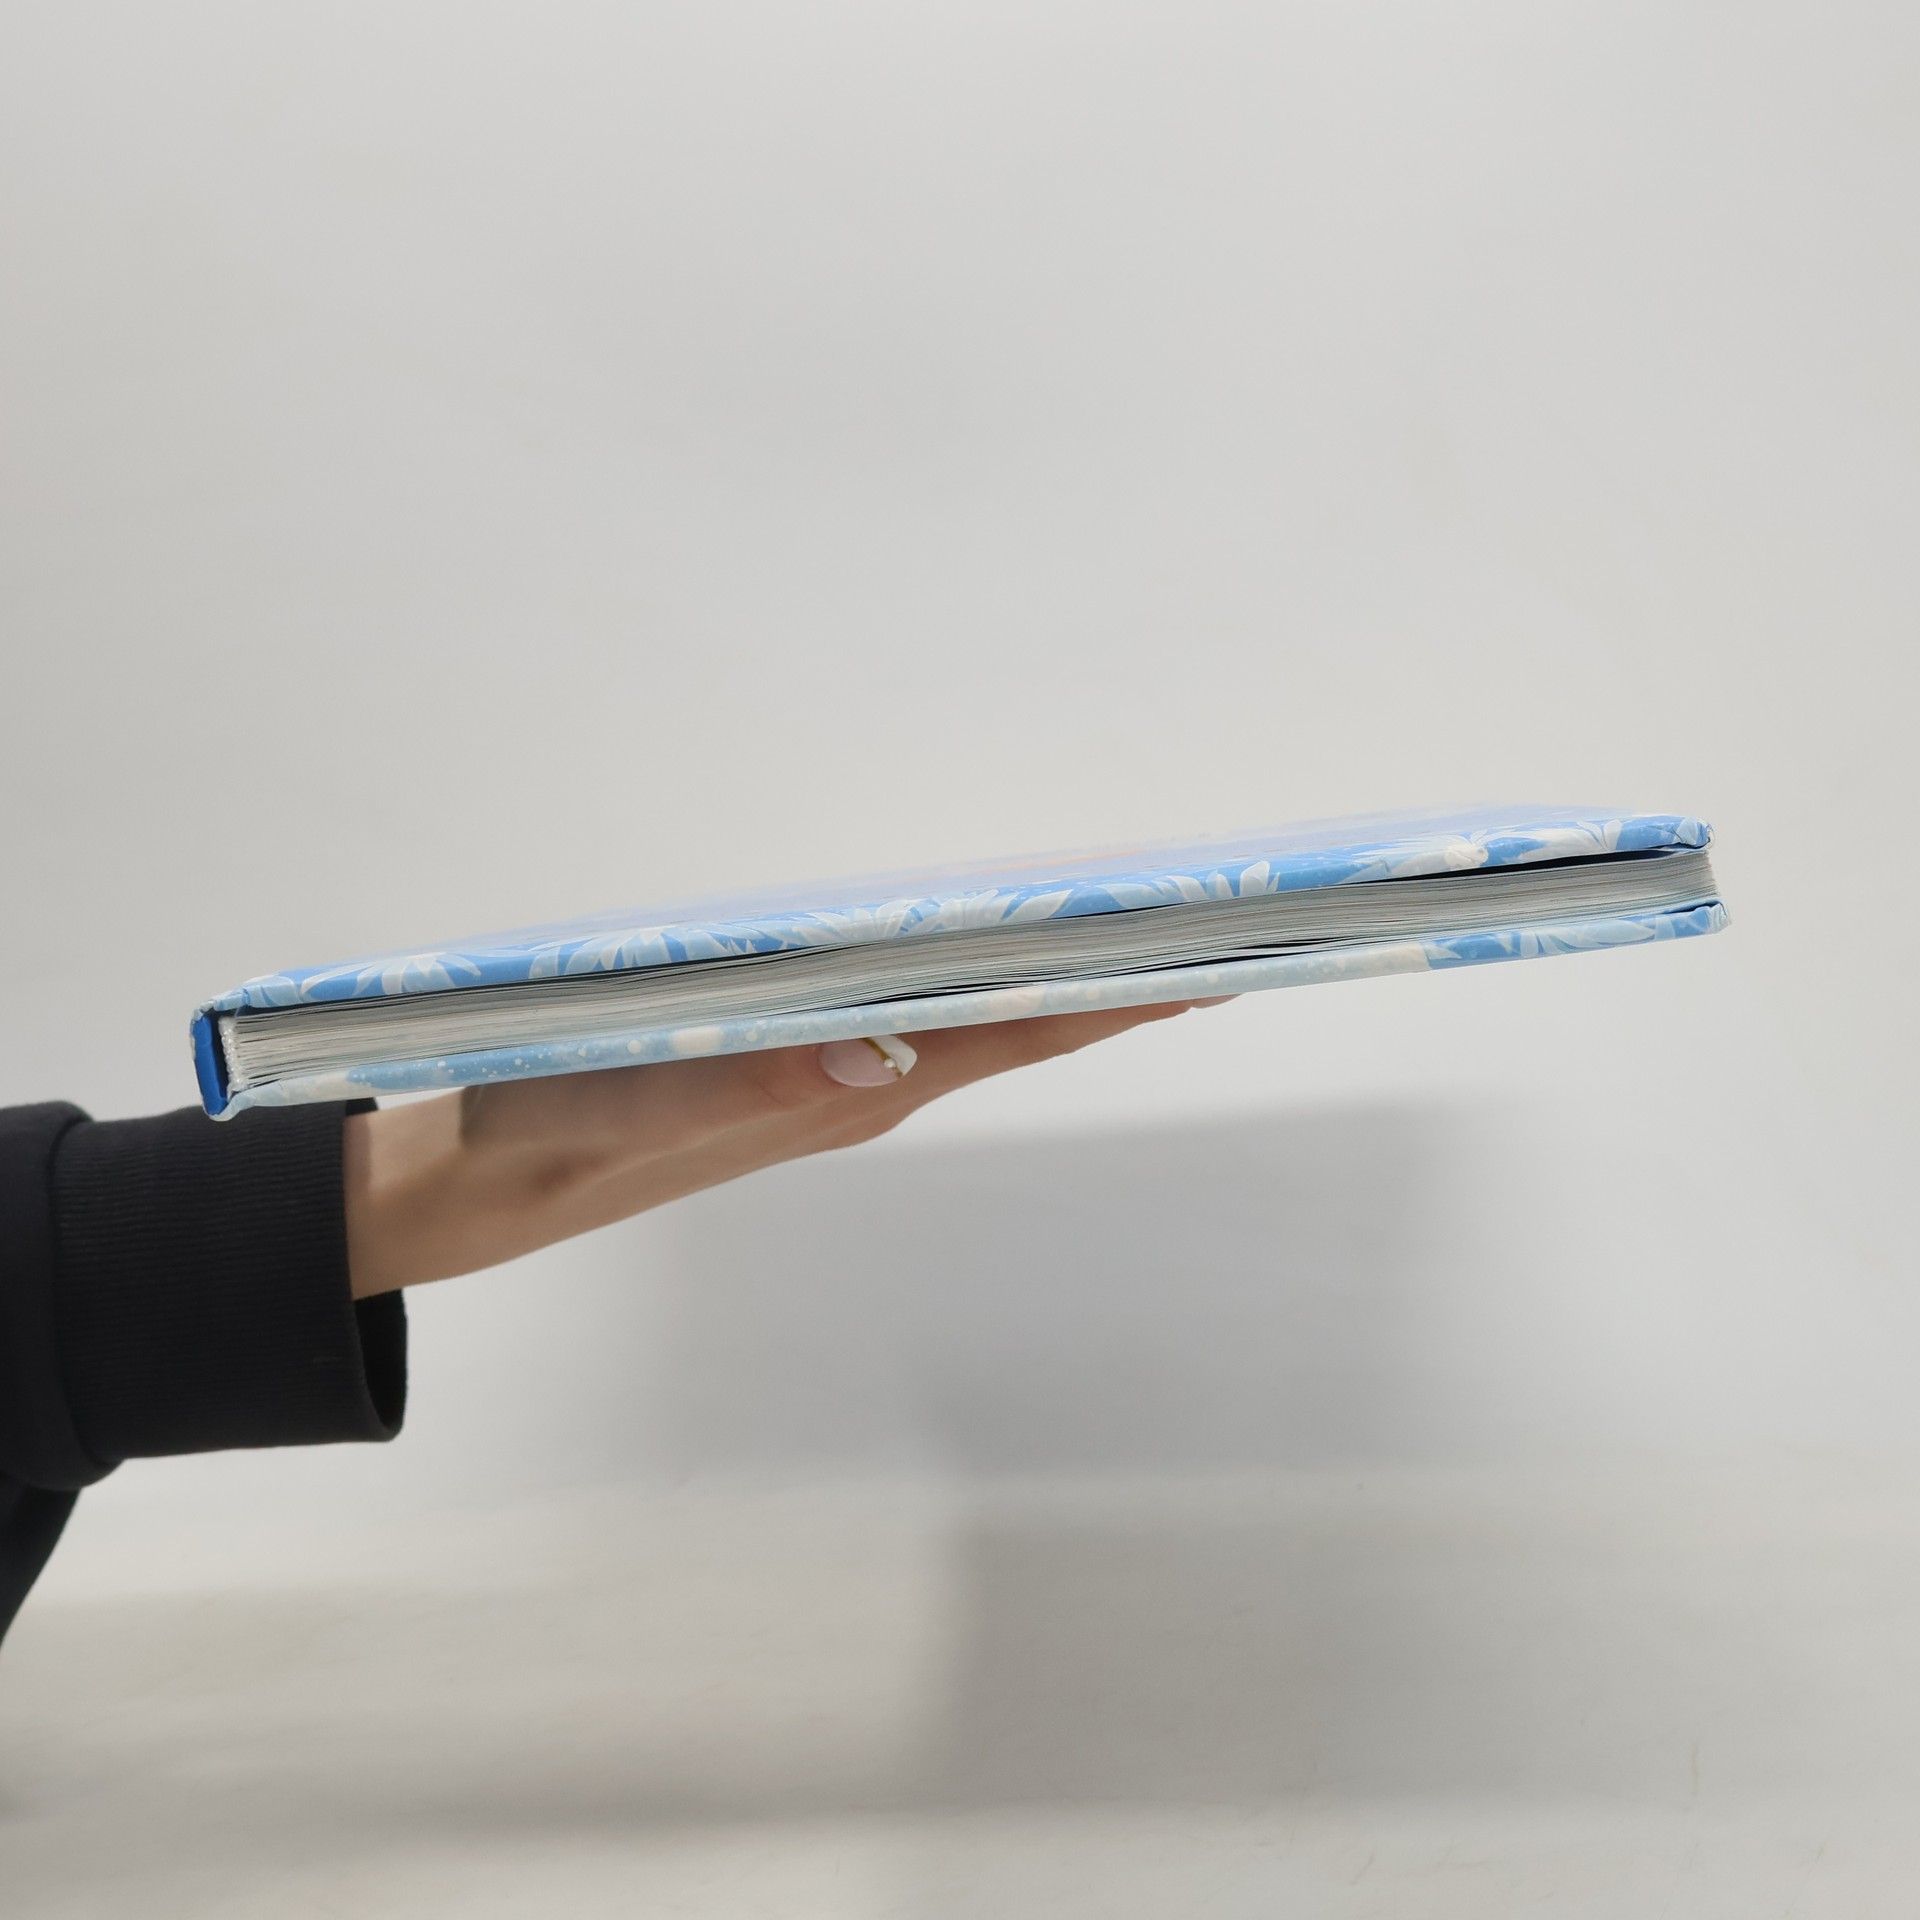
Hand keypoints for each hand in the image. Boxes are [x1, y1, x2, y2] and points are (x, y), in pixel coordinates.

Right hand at [342, 1000, 1220, 1295]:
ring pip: (969, 1018)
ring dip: (1053, 975)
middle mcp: (857, 1086)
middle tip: (1217, 914)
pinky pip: (908, 1014)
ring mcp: (827, 1079)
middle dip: (1112, 974)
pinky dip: (970, 977)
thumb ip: (741, 1085)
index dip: (1114, 993)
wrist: (483, 1180)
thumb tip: (874, 1057)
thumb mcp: (628, 1102)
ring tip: (1132, 927)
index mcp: (842, 1092)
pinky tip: (983, 953)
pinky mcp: (787, 1068)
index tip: (1218, 950)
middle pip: (1013, 1021)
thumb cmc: (545, 1127)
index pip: (1009, 1031)